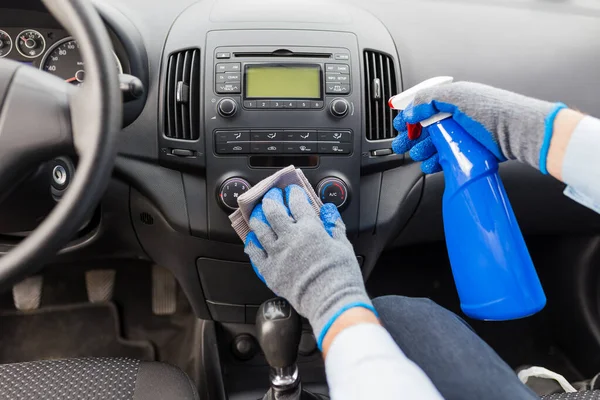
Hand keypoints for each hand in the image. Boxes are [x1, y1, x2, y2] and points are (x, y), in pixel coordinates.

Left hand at [244, 184, 374, 348]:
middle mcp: (290, 238)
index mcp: (310, 229)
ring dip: (258, 218)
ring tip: (258, 214)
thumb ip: (334, 224)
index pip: (297, 203)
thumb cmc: (341, 275)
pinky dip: (252, 244)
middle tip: (272, 196)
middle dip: (272, 199)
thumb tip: (329, 210)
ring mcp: (277, 254)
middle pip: (273, 211)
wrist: (331, 301)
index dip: (293, 193)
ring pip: (260, 229)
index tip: (292, 191)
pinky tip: (253, 240)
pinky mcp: (270, 271)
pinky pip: (255, 254)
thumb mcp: (343, 244)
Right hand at [391, 81, 565, 173]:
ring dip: (422, 150)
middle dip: (411, 135)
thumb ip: (428, 99)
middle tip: (401, 144)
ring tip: (417, 155)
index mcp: (454, 98)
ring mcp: (463, 134)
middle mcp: (457, 115)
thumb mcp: (457, 96)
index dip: (409, 114)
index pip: (424, 104)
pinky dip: (435, 162)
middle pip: (426, 126)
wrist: (518, 132)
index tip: (398, 124)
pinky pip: (445, 157)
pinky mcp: (468, 151)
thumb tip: (410, 109)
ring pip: (434, 143)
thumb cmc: (494, 111)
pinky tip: (430, 165)